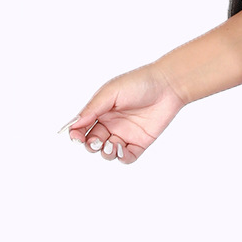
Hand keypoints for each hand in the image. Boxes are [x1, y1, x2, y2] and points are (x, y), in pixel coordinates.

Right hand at [61, 66, 186, 163]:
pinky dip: (122, 157)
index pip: (82, 127)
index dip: (76, 135)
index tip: (76, 137)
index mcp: (100, 111)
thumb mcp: (110, 93)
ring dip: (106, 153)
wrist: (167, 86)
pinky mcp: (140, 142)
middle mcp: (111, 124)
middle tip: (98, 141)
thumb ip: (92, 110)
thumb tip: (74, 124)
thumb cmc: (138, 83)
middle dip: (91, 146)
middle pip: (93, 142)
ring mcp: (125, 134)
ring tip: (112, 145)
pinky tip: (122, 150)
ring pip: (108, 152)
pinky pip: (127, 156)